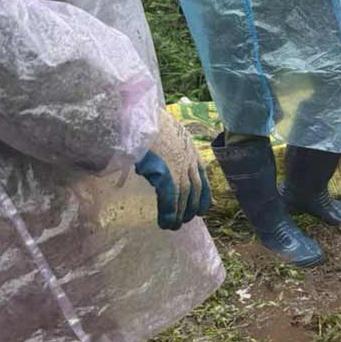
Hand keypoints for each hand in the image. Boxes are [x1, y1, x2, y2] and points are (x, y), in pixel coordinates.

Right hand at [135, 110, 210, 230]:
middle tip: (185, 220)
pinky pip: (170, 199)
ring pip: (184, 197)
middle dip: (192, 207)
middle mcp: (188, 159)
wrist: (137, 115)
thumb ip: (167, 146)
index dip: (203, 194)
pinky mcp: (166, 174)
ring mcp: (178, 167)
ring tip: (173, 226)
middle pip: (195, 189)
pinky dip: (168, 213)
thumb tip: (158, 158)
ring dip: (179, 214)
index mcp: (189, 148)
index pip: (201, 176)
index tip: (202, 208)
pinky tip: (165, 223)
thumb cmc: (145, 120)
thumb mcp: (165, 131)